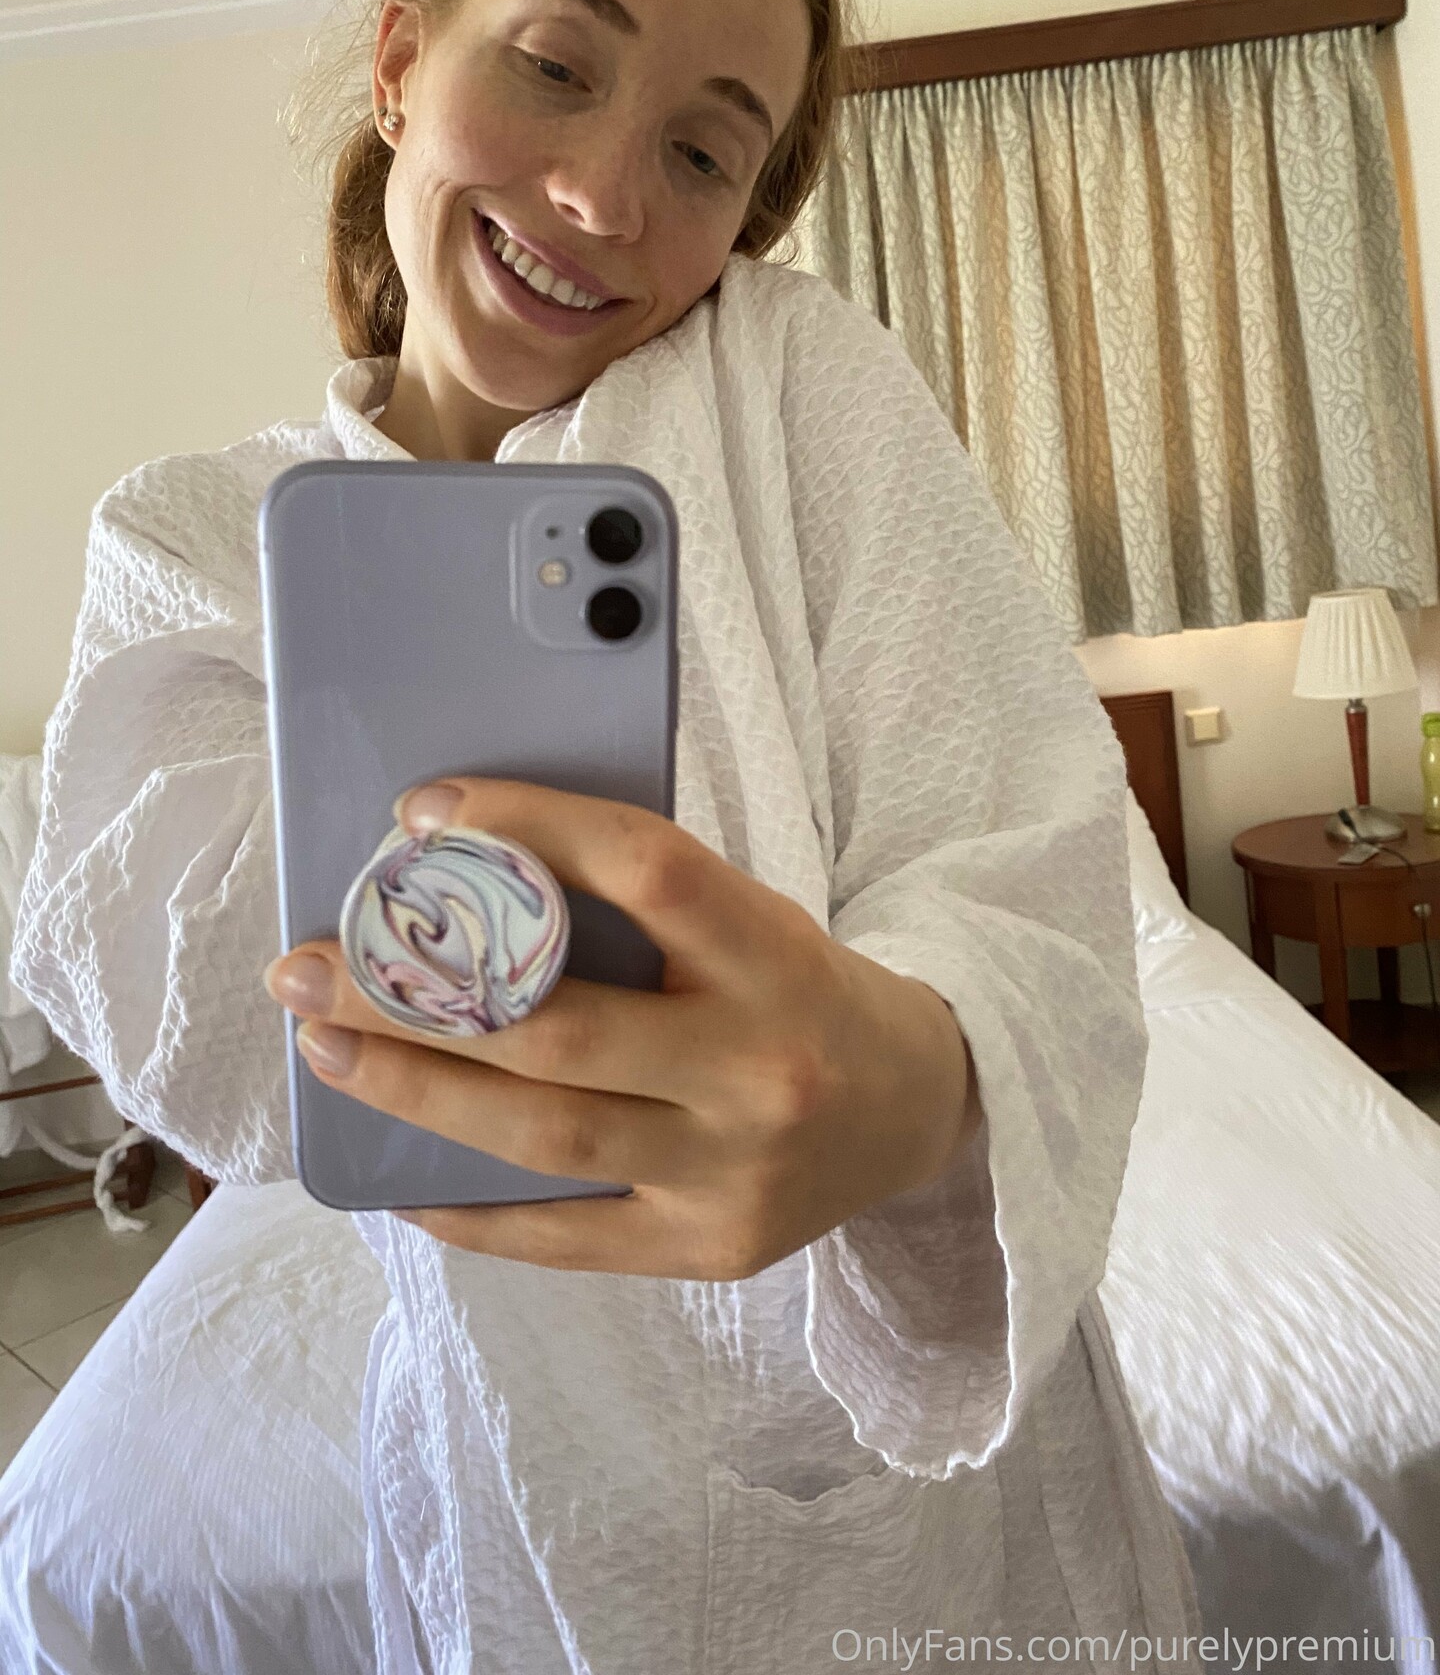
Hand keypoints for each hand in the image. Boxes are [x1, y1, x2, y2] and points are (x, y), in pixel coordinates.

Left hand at [263, 777, 979, 1277]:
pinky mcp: (709, 1248)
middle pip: (558, 1029)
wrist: (916, 1109)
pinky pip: (566, 1238)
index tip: (425, 814)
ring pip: (545, 1135)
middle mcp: (759, 1068)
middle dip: (412, 995)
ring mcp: (735, 1171)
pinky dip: (472, 1211)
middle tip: (306, 965)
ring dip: (415, 1093)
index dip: (531, 829)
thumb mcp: (755, 920)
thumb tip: (470, 878)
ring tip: (328, 1050)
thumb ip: (641, 908)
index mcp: (775, 957)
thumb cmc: (804, 990)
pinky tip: (397, 1179)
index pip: (648, 870)